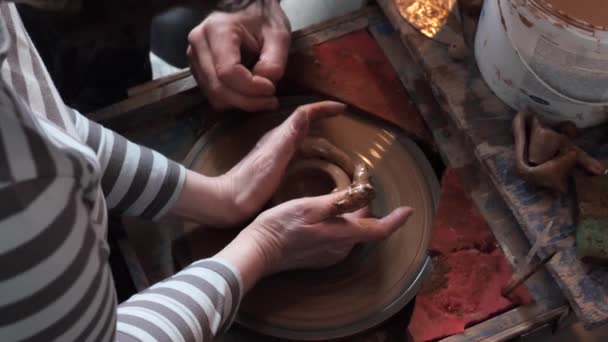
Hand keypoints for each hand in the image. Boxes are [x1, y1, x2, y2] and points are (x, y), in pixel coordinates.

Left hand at [173, 102, 345, 225]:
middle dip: (322, 116)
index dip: (323, 108)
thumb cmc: (250, 185)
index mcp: (279, 137)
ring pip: (300, 135)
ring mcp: (275, 152)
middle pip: (303, 121)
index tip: (342, 107)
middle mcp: (277, 140)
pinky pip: (297, 149)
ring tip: (335, 136)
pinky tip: (314, 158)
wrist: (226, 201)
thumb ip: (288, 137)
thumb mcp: (273, 160)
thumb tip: (305, 112)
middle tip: (342, 118)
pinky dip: (310, 147)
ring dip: (317, 130)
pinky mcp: (273, 165)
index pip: (304, 114)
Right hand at [187, 0, 290, 111]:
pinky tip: (249, 93)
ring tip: (262, 97)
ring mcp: (195, 57)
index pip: (228, 72)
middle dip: (247, 101)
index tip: (271, 89)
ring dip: (240, 102)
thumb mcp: (277, 33)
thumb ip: (275, 59)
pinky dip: (232, 99)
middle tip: (270, 101)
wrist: (247, 7)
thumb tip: (266, 82)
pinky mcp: (198, 68)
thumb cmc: (262, 17)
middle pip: (218, 88)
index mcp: (217, 30)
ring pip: (214, 95)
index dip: (251, 87)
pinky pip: (212, 93)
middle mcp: (199, 43)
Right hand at [216, 190, 412, 290]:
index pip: (379, 231)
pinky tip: (324, 214)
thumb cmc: (281, 226)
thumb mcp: (309, 207)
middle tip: (356, 184)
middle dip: (364, 208)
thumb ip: (339, 202)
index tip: (409, 210)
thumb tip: (366, 195)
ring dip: (350, 216)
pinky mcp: (319, 259)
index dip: (396, 220)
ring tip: (338, 196)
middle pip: (364, 228)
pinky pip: (338, 239)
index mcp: (342, 236)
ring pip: (350, 233)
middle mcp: (341, 250)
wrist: (258, 252)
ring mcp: (329, 257)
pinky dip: (338, 225)